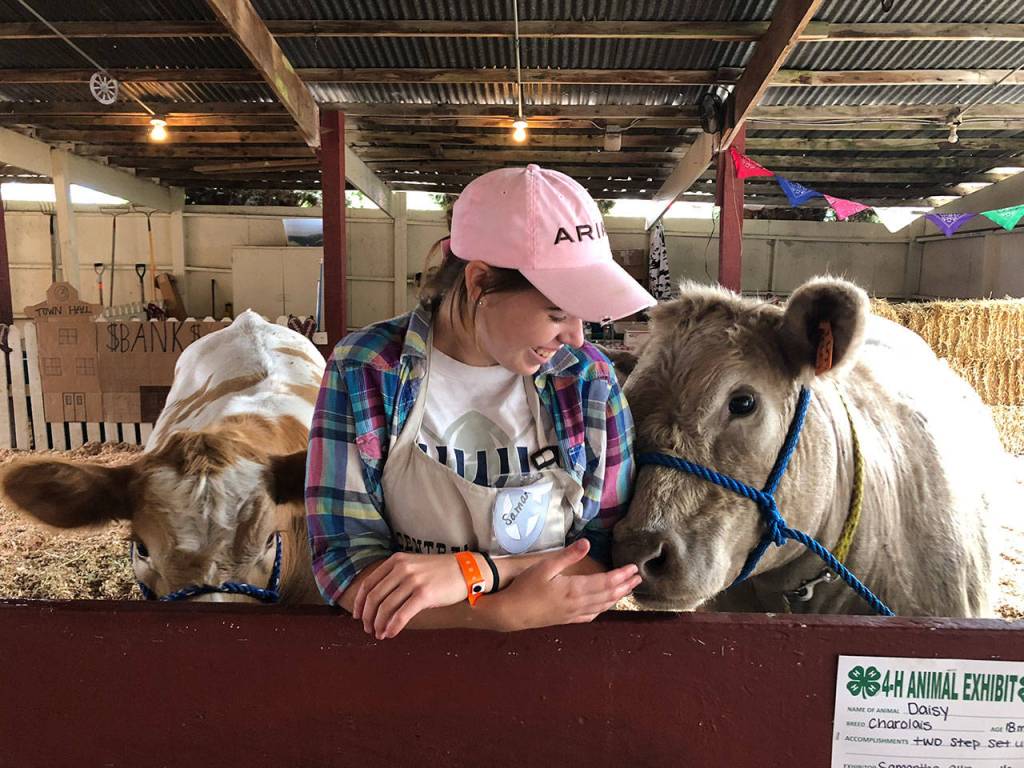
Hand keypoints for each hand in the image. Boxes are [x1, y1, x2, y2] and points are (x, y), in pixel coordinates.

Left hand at [353, 552, 468, 639]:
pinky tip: (391, 634)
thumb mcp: (414, 565)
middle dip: (367, 617)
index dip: (359, 602)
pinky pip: (401, 615)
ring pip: (385, 607)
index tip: (357, 616)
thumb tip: (377, 601)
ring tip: (379, 634)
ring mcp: (413, 581)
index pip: (369, 583)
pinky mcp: (424, 594)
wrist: (466, 570)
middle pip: (374, 597)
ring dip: (379, 624)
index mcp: (396, 561)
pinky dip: (392, 627)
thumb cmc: (439, 572)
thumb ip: (395, 576)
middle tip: (368, 629)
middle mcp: (402, 568)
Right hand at [495, 539, 640, 631]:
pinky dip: (602, 609)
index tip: (633, 568)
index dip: (621, 575)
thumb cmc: (526, 587)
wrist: (512, 613)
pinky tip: (604, 606)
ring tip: (627, 590)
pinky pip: (590, 615)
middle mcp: (579, 603)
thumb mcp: (545, 567)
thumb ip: (568, 556)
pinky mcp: (567, 619)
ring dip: (617, 597)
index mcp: (575, 589)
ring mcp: (574, 613)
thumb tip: (587, 543)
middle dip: (624, 586)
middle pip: (608, 595)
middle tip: (638, 578)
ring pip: (602, 606)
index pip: (605, 582)